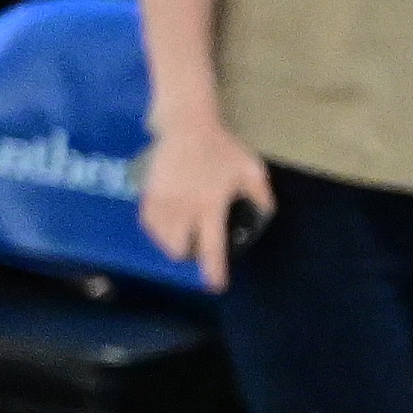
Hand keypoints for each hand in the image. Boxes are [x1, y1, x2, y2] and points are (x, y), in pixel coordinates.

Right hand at [140, 111, 273, 287]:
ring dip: (172, 243)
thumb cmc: (222, 147)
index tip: (214, 286)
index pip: (211, 246)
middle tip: (196, 248)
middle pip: (178, 248)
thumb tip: (264, 216)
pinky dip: (156, 230)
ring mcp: (163, 202)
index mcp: (210, 206)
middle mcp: (184, 209)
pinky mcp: (149, 194)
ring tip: (182, 238)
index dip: (213, 270)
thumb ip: (260, 196)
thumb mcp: (251, 170)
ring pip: (161, 238)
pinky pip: (148, 223)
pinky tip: (164, 227)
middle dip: (188, 254)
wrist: (187, 126)